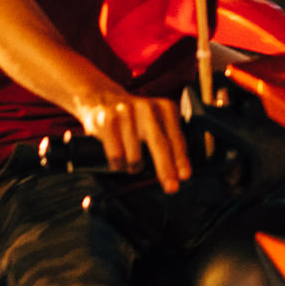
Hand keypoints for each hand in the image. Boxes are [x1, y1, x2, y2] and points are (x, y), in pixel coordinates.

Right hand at [73, 86, 192, 192]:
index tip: (184, 176)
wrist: (100, 98)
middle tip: (171, 187)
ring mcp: (125, 111)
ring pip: (135, 155)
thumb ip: (168, 143)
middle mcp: (146, 107)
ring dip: (135, 167)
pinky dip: (118, 163)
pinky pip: (116, 154)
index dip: (181, 159)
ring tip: (132, 165)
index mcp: (164, 108)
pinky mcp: (106, 119)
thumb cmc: (133, 117)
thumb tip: (178, 173)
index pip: (175, 137)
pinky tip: (118, 162)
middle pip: (159, 143)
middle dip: (166, 168)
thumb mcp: (155, 122)